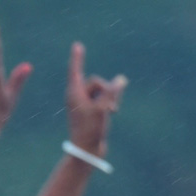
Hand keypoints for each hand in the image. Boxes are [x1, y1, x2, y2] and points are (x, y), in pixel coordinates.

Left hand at [66, 42, 126, 157]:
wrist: (87, 151)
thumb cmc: (90, 130)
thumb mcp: (103, 108)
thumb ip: (112, 91)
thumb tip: (121, 79)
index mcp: (74, 93)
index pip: (75, 70)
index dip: (77, 58)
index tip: (77, 45)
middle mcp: (77, 97)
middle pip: (96, 81)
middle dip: (106, 90)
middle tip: (109, 106)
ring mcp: (85, 104)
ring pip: (102, 91)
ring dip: (110, 98)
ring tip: (112, 111)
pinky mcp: (92, 111)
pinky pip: (104, 99)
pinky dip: (110, 103)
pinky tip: (114, 112)